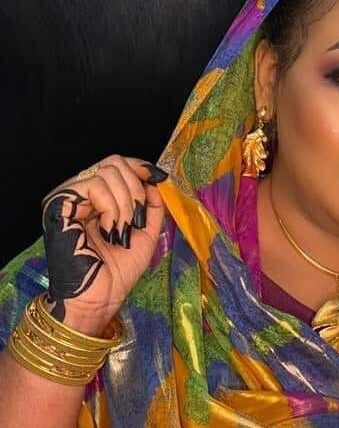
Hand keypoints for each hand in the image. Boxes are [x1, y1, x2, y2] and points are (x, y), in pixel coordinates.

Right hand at [40, 155, 167, 335]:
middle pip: (114, 162)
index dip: (139, 166)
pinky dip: (112, 208)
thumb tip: (156, 179)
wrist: (101, 298)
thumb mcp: (146, 232)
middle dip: (136, 190)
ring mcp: (66, 199)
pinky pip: (94, 186)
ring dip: (126, 205)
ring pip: (107, 173)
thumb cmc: (118, 271)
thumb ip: (152, 205)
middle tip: (136, 220)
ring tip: (121, 232)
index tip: (157, 177)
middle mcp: (78, 194)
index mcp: (95, 199)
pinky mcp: (58, 206)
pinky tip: (110, 231)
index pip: (116, 164)